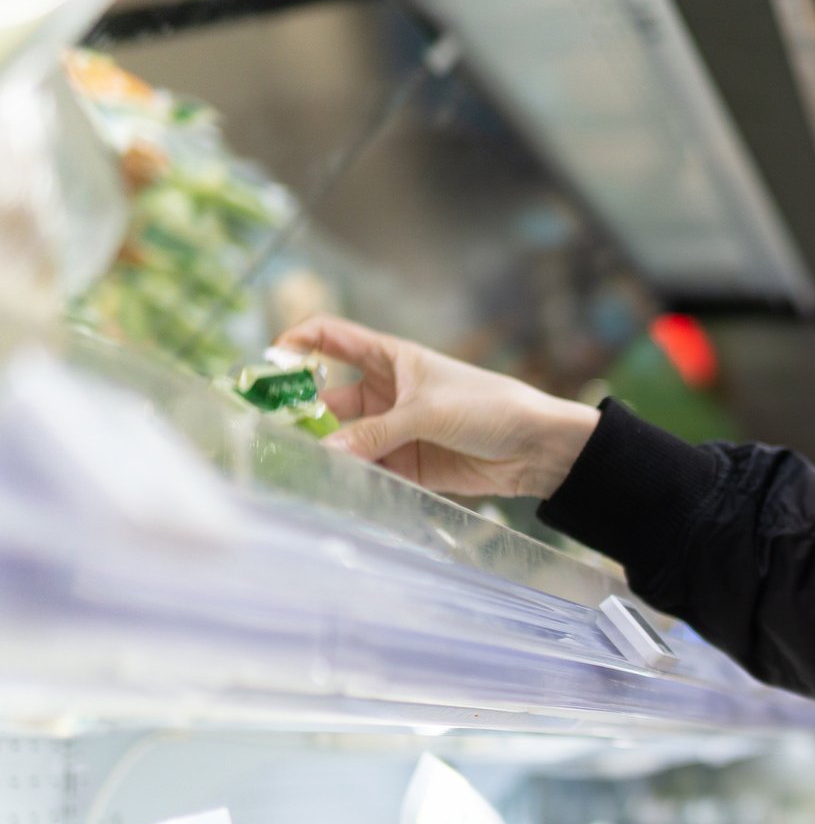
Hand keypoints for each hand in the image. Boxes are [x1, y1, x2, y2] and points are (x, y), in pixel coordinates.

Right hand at [274, 316, 599, 499]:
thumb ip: (376, 434)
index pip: (330, 336)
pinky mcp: (405, 464)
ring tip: (293, 462)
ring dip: (322, 448)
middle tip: (270, 429)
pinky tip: (330, 486)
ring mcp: (392, 429)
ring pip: (342, 437)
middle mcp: (385, 391)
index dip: (297, 341)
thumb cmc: (489, 407)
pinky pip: (367, 468)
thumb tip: (325, 452)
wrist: (537, 447)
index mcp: (390, 358)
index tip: (269, 360)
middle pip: (326, 395)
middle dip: (298, 409)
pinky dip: (350, 477)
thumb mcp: (428, 412)